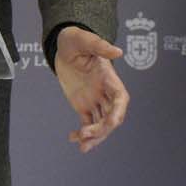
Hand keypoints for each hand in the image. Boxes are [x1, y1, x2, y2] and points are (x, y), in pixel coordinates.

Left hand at [54, 27, 129, 152]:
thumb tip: (117, 51)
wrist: (64, 46)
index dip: (118, 112)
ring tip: (82, 146)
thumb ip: (98, 45)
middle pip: (111, 116)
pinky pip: (86, 122)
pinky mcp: (83, 104)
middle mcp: (106, 93)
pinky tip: (72, 139)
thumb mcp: (84, 40)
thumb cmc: (76, 40)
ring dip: (94, 136)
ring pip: (100, 123)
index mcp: (110, 79)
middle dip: (102, 128)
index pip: (121, 100)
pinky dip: (82, 133)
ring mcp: (95, 100)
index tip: (111, 123)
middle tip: (86, 135)